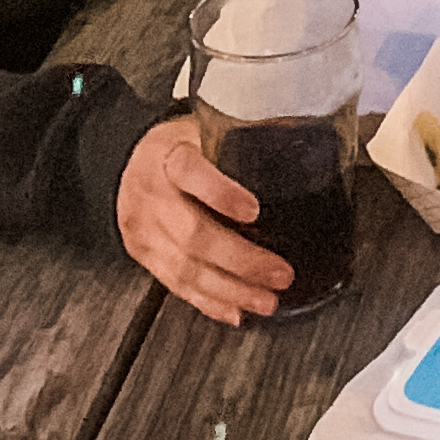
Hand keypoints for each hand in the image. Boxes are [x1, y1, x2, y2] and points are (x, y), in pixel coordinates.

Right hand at [116, 119, 295, 324]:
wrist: (134, 162)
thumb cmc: (182, 145)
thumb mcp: (207, 129)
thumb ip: (246, 142)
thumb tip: (305, 143)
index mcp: (168, 155)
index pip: (190, 171)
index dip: (221, 193)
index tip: (254, 210)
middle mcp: (150, 193)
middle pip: (193, 233)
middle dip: (241, 260)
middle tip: (279, 272)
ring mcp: (142, 228)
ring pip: (185, 268)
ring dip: (230, 290)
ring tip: (265, 300)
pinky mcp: (142, 254)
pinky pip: (175, 285)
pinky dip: (208, 301)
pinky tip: (234, 310)